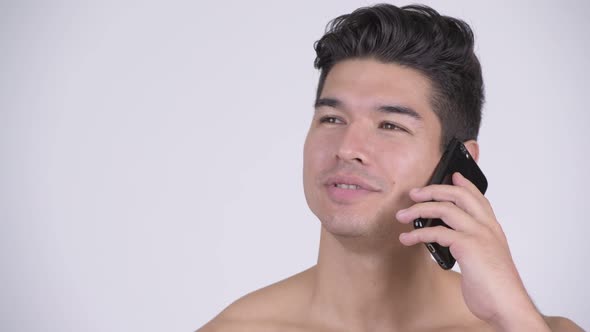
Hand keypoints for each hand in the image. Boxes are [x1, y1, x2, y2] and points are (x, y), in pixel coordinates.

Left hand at [395, 172, 548, 330]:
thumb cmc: (495, 288)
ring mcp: (479, 234)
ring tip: (402, 215)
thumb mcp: (484, 260)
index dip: (465, 185)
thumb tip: (448, 240)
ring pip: (445, 208)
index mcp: (493, 229)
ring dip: (419, 209)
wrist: (508, 306)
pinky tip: (407, 239)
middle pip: (459, 195)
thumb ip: (470, 246)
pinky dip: (418, 234)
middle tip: (414, 192)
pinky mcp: (468, 245)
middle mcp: (488, 227)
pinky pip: (437, 231)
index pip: (478, 198)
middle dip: (433, 190)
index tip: (453, 176)